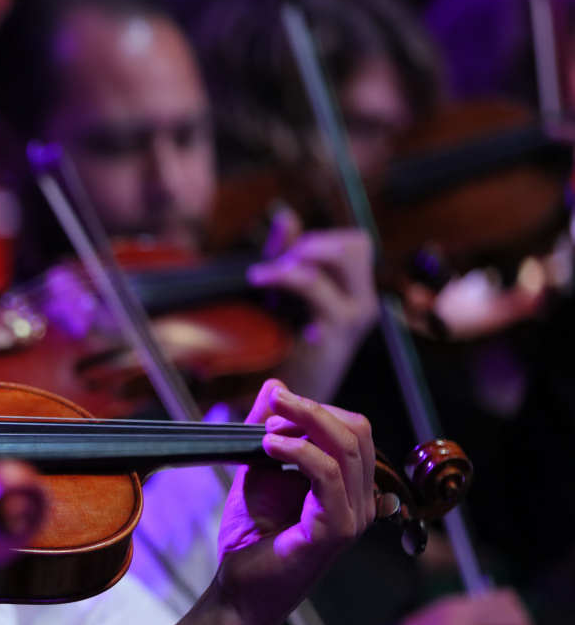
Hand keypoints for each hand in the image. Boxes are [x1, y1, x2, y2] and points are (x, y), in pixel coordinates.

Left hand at [166, 379, 374, 624]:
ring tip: (266, 426)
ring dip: (305, 423)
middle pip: (358, 431)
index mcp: (348, 486)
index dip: (314, 409)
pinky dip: (299, 451)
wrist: (238, 590)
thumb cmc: (250, 537)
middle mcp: (360, 501)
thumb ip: (268, 430)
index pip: (352, 429)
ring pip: (348, 448)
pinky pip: (330, 477)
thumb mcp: (257, 470)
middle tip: (274, 404)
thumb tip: (276, 385)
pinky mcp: (335, 531)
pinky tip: (270, 444)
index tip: (274, 404)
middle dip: (313, 409)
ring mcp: (352, 517)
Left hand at [248, 212, 378, 401]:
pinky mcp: (332, 333)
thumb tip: (286, 215)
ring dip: (298, 260)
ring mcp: (350, 320)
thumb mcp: (285, 297)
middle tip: (277, 268)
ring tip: (266, 280)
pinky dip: (285, 279)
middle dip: (312, 246)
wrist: (284, 409)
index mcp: (354, 295)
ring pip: (338, 259)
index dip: (319, 240)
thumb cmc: (281, 354)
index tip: (285, 258)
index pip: (354, 243)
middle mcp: (361, 305)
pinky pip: (313, 287)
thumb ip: (287, 255)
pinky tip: (262, 291)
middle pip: (354, 245)